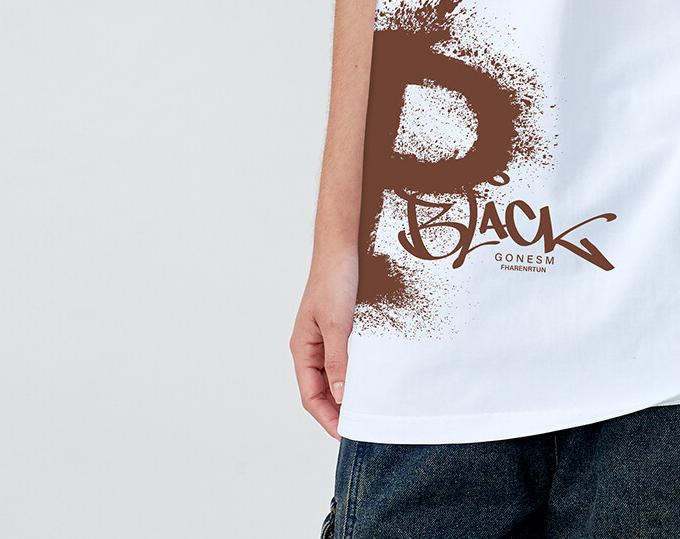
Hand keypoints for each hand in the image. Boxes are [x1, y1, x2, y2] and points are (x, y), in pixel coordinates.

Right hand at [291, 250, 358, 437]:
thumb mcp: (336, 322)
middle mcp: (314, 347)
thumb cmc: (335, 278)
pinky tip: (375, 377)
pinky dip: (360, 371)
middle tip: (364, 426)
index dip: (327, 418)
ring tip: (371, 408)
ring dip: (351, 392)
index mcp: (303, 349)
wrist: (346, 244)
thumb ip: (337, 360)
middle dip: (340, 410)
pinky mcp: (345, 327)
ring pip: (338, 375)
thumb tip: (341, 397)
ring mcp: (329, 337)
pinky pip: (350, 358)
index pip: (311, 396)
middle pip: (323, 390)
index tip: (347, 434)